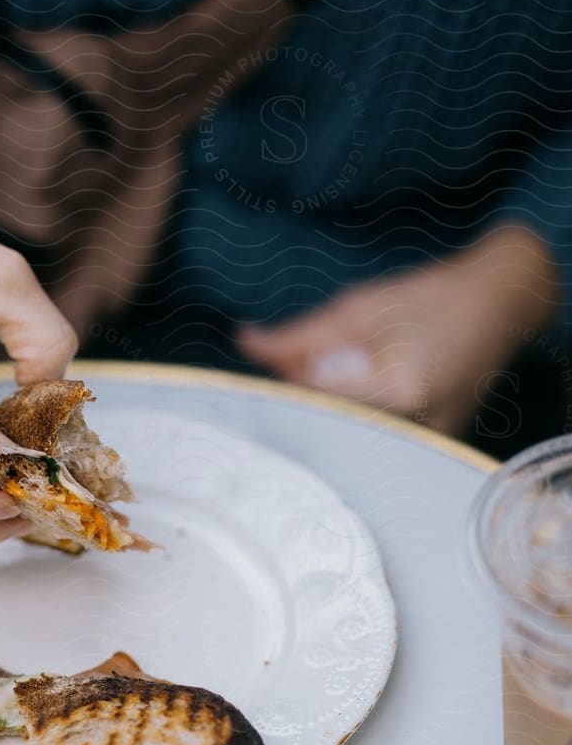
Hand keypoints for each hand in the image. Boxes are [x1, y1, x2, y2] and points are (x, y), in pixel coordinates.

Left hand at [235, 226, 559, 434]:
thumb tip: (245, 343)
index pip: (318, 401)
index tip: (257, 378)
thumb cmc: (430, 298)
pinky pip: (380, 439)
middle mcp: (419, 427)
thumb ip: (299, 337)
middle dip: (305, 404)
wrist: (499, 303)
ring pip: (354, 437)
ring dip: (330, 415)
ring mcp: (432, 443)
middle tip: (286, 384)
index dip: (282, 388)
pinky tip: (355, 399)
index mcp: (401, 391)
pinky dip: (358, 421)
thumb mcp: (358, 309)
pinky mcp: (436, 447)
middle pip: (334, 426)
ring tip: (331, 388)